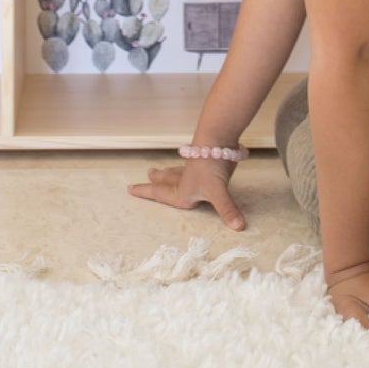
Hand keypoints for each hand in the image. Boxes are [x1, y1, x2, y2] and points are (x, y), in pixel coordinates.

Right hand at [127, 159, 246, 229]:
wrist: (217, 140)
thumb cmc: (211, 167)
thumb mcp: (217, 191)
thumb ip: (227, 209)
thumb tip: (238, 227)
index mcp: (182, 191)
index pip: (160, 194)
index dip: (145, 192)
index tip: (130, 188)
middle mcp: (184, 180)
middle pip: (165, 180)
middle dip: (155, 180)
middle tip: (146, 175)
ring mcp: (193, 169)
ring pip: (176, 171)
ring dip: (167, 172)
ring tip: (158, 170)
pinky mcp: (202, 162)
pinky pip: (189, 166)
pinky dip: (183, 166)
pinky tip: (188, 164)